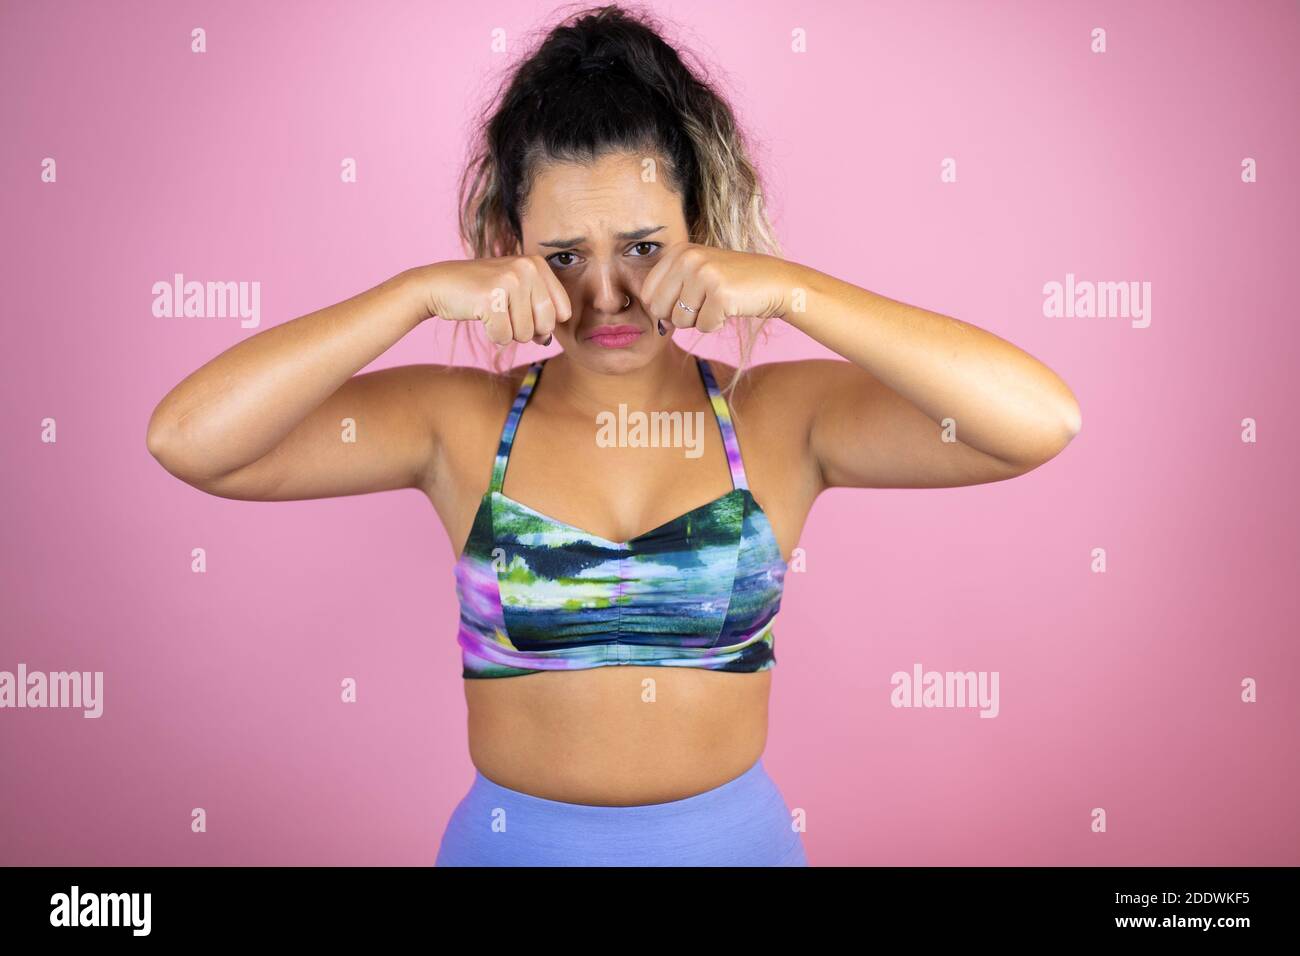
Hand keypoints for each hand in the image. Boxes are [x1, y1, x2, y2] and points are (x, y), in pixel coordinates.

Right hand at [418, 257, 572, 345]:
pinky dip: (492, 334)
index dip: (543, 321)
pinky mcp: (491, 299)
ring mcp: (509, 281)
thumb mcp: (517, 292)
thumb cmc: (481, 292)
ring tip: (492, 312)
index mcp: (537, 263)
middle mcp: (526, 268)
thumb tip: (547, 340)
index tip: (522, 311)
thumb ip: (538, 312)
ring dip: (507, 332)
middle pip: (546, 325)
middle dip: (526, 330)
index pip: (562, 311)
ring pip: (525, 334)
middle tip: (505, 313)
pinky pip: (504, 337)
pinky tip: (481, 315)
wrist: (439, 284)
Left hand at [636, 243, 793, 332]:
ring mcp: (704, 274)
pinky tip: (731, 307)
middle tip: (703, 303)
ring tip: (718, 302)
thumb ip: (669, 290)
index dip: (664, 306)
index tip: (687, 300)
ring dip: (699, 320)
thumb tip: (655, 322)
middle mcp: (688, 258)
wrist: (774, 282)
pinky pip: (703, 326)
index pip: (647, 293)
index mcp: (678, 251)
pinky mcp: (720, 294)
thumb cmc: (732, 283)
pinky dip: (716, 324)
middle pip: (659, 309)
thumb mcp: (696, 274)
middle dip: (679, 316)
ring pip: (680, 321)